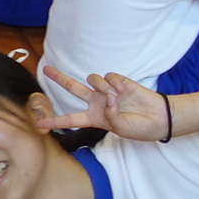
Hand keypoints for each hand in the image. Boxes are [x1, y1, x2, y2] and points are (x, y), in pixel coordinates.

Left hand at [39, 65, 169, 140]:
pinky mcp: (118, 81)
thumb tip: (106, 97)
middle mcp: (97, 102)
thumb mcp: (120, 129)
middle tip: (46, 69)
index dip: (55, 122)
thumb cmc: (140, 128)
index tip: (39, 125)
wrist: (159, 118)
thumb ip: (109, 115)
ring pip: (92, 79)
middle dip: (59, 78)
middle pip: (73, 88)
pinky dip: (114, 83)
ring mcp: (106, 91)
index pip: (71, 119)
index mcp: (94, 118)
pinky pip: (108, 76)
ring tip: (116, 97)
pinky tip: (123, 90)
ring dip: (102, 87)